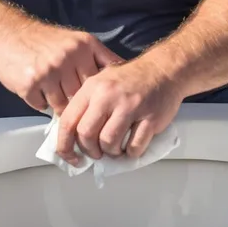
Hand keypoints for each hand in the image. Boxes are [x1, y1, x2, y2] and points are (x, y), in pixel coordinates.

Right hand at [0, 19, 122, 114]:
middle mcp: (68, 57)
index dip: (100, 93)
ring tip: (53, 92)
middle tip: (72, 101)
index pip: (101, 79)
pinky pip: (42, 106)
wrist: (7, 34)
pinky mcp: (29, 84)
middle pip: (83, 95)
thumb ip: (97, 57)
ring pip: (63, 105)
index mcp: (84, 46)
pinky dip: (40, 102)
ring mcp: (48, 71)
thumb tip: (120, 75)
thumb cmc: (43, 40)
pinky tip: (37, 90)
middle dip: (78, 101)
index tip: (101, 102)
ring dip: (58, 103)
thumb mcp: (77, 40)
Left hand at [56, 59, 182, 163]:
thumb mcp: (101, 82)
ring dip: (112, 152)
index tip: (70, 157)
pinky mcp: (150, 117)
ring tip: (117, 148)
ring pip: (109, 142)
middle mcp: (108, 95)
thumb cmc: (131, 79)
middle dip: (90, 151)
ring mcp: (131, 106)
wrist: (163, 70)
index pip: (68, 121)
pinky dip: (132, 152)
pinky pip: (135, 146)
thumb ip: (86, 106)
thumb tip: (72, 136)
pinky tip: (132, 146)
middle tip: (98, 153)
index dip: (64, 145)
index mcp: (92, 87)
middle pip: (87, 135)